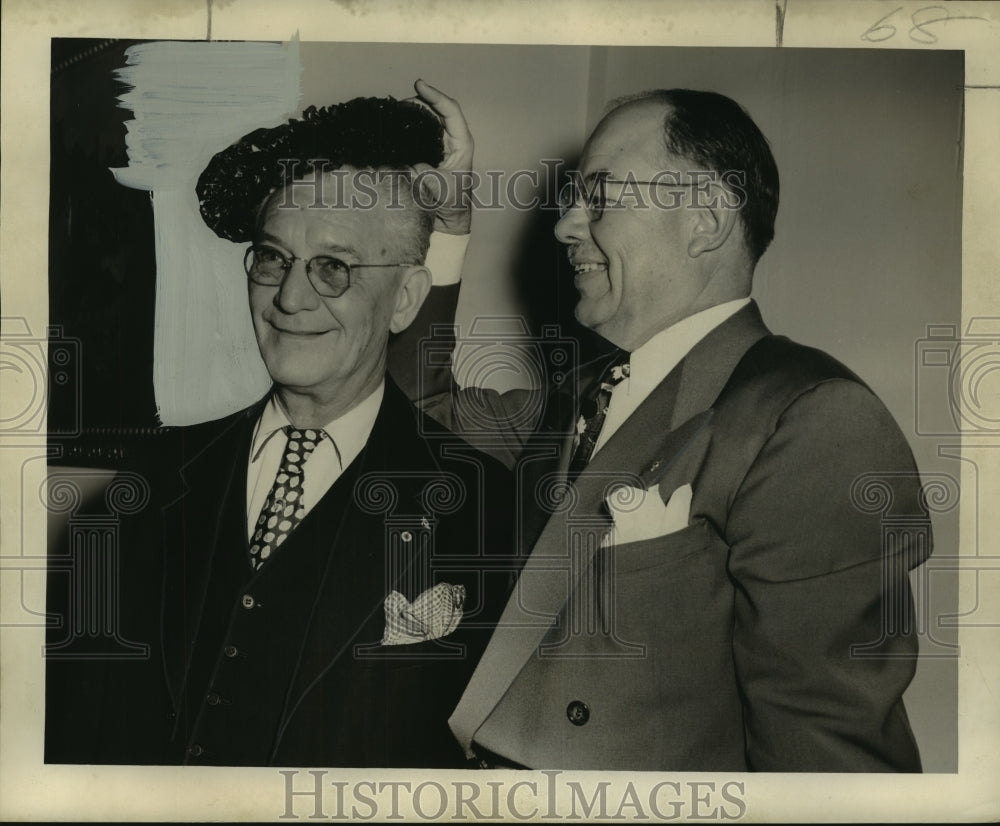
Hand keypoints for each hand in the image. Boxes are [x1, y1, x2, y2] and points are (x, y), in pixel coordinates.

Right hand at [411, 79, 473, 234]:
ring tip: (396, 111)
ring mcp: (444, 142)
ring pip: (430, 116)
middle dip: (419, 101)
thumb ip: (425, 174)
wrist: (450, 216)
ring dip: (413, 110)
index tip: (419, 85)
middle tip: (398, 104)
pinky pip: (422, 128)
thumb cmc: (451, 202)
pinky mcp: (433, 148)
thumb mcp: (438, 188)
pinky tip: (397, 122)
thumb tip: (410, 162)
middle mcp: (454, 139)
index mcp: (462, 144)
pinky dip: (410, 122)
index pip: (451, 111)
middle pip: (438, 109)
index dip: (435, 95)